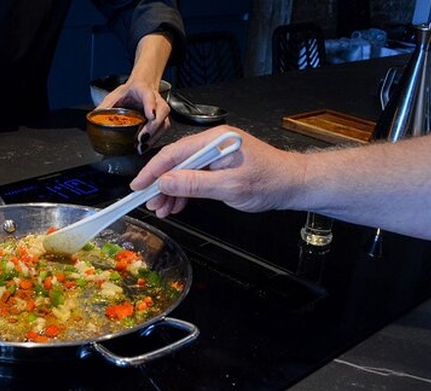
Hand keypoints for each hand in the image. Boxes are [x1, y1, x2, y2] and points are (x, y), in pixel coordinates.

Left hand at [97, 77, 170, 153]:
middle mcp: (155, 99)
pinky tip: (144, 147)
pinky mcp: (162, 119)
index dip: (150, 104)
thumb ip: (105, 106)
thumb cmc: (128, 92)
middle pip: (162, 111)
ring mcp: (160, 109)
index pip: (148, 95)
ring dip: (154, 136)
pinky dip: (154, 140)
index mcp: (142, 89)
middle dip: (153, 127)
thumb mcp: (114, 96)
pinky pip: (163, 130)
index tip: (150, 115)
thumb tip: (93, 118)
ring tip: (142, 147)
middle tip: (141, 138)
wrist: (141, 87)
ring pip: (164, 122)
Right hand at [129, 126, 304, 217]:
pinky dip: (184, 192)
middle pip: (176, 163)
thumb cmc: (269, 182)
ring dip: (171, 192)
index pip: (174, 153)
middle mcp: (212, 144)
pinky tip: (176, 205)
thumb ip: (195, 184)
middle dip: (160, 185)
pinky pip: (194, 178)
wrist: (293, 184)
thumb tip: (165, 182)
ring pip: (183, 173)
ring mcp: (215, 155)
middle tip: (149, 204)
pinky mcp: (218, 167)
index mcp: (214, 140)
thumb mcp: (229, 186)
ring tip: (162, 210)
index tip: (138, 186)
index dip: (153, 171)